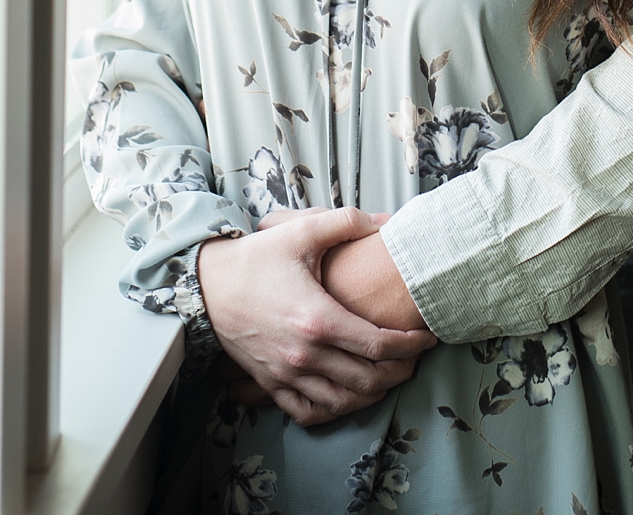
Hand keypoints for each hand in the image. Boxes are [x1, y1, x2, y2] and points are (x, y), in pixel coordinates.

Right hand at [196, 207, 437, 426]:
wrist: (206, 286)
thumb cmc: (255, 258)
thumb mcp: (301, 232)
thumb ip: (346, 222)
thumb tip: (387, 221)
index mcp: (319, 319)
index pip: (380, 345)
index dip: (412, 344)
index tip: (426, 337)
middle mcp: (305, 354)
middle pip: (369, 379)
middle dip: (401, 371)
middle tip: (415, 357)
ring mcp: (287, 374)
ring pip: (344, 402)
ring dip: (374, 394)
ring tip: (389, 375)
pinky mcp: (271, 384)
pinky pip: (309, 412)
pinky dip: (335, 410)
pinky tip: (349, 396)